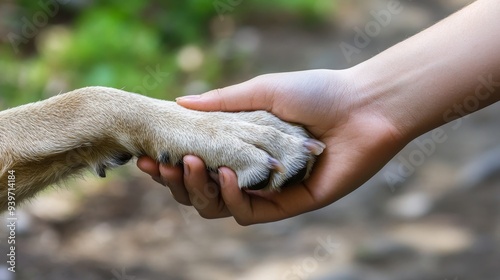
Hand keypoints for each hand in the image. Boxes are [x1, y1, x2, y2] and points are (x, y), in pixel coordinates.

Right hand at [137, 69, 406, 223]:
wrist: (363, 107)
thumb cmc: (315, 93)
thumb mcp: (261, 91)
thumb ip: (222, 103)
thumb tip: (179, 102)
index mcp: (244, 148)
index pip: (198, 163)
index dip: (169, 162)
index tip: (146, 153)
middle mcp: (252, 172)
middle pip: (201, 190)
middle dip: (173, 181)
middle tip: (155, 163)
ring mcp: (268, 190)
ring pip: (218, 206)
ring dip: (197, 190)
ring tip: (186, 164)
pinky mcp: (288, 204)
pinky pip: (249, 213)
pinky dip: (231, 198)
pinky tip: (225, 174)